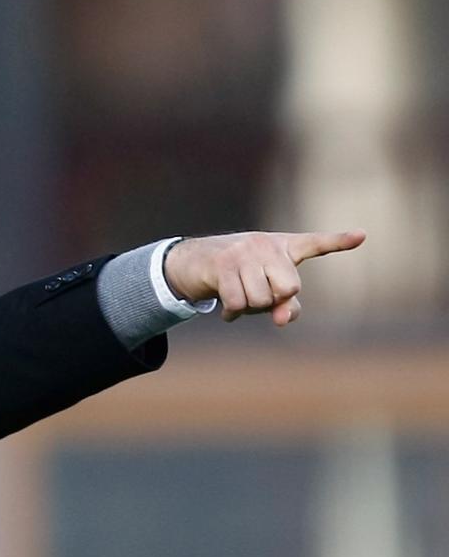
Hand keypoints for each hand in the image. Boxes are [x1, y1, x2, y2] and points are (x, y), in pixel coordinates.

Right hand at [163, 230, 365, 325]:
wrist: (194, 262)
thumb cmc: (239, 275)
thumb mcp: (267, 288)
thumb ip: (286, 305)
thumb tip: (282, 320)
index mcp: (284, 247)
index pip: (316, 244)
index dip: (339, 241)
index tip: (361, 236)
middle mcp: (266, 244)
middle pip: (288, 289)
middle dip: (271, 301)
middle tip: (256, 296)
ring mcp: (243, 252)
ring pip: (260, 299)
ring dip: (248, 309)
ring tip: (238, 299)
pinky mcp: (222, 263)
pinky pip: (237, 302)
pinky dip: (232, 314)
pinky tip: (226, 311)